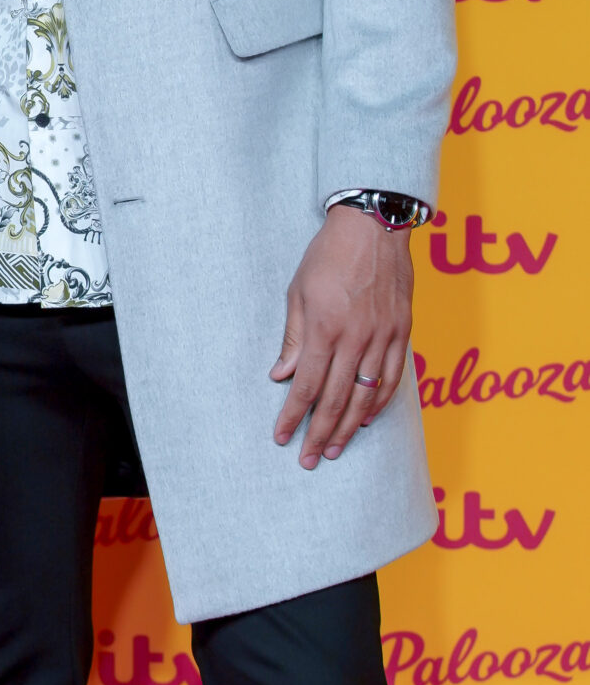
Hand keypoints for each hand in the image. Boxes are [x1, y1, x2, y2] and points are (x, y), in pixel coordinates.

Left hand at [270, 207, 414, 470]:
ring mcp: (383, 337)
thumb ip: (293, 337)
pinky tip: (367, 417)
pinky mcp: (403, 332)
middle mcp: (356, 338)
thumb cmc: (329, 255)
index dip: (293, 416)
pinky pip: (393, 376)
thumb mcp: (299, 291)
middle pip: (336, 399)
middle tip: (309, 459)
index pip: (306, 386)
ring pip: (366, 395)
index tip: (281, 437)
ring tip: (336, 448)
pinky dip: (380, 401)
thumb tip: (282, 375)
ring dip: (349, 426)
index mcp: (325, 328)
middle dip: (320, 433)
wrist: (375, 225)